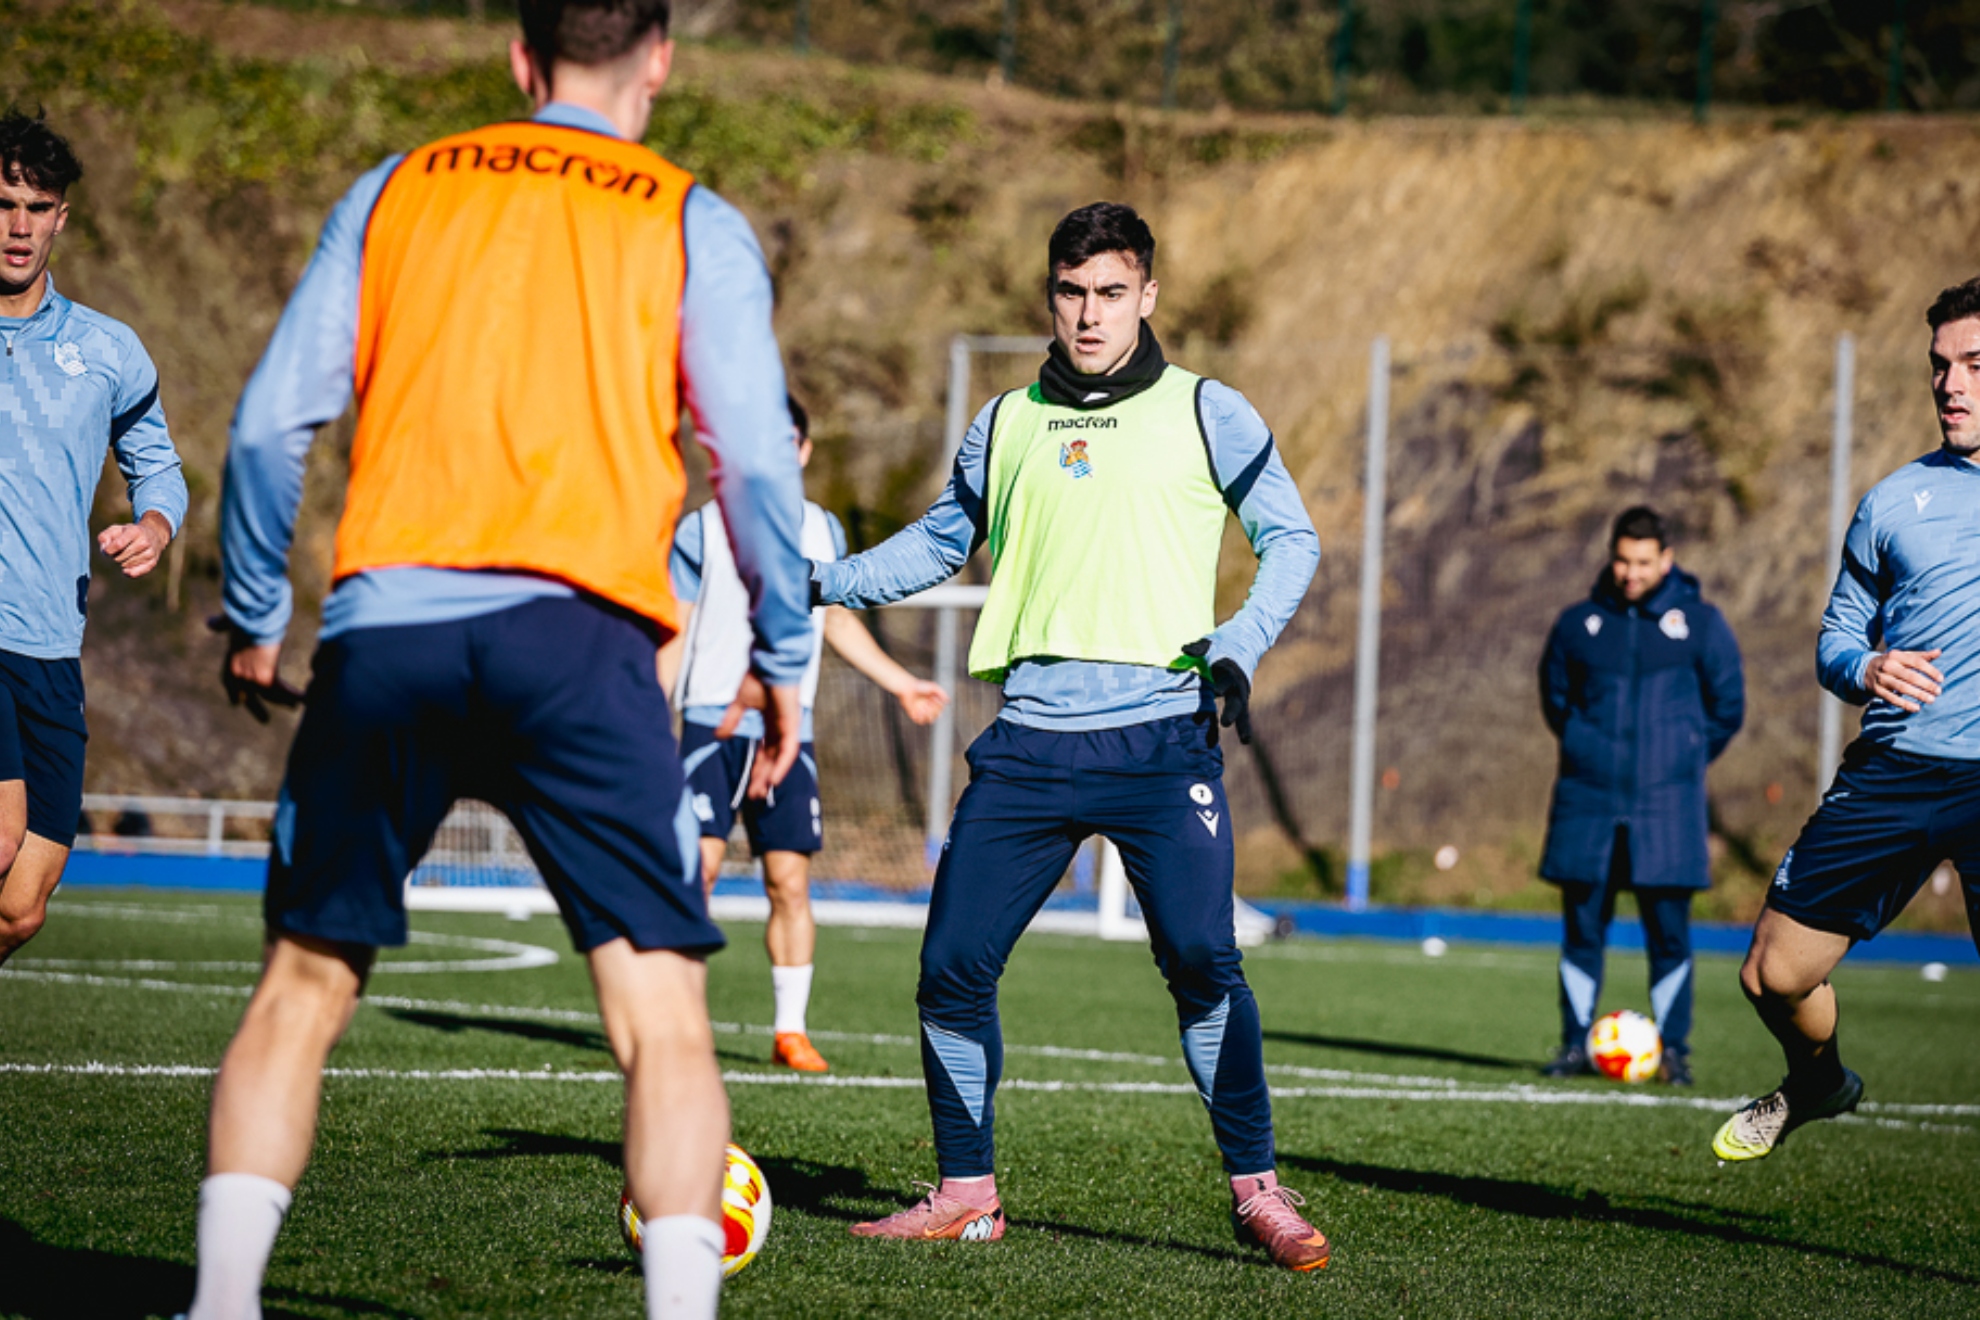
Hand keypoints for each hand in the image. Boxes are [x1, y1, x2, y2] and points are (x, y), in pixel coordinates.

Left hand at [97, 512, 170, 578]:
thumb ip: (104, 537)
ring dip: (122, 562)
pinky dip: (128, 572)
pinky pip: (135, 573)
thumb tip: (104, 551)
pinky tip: (126, 569)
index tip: (106, 551)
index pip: (118, 544)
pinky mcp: (152, 562)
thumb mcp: (116, 529)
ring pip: (126, 564)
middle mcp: (144, 542)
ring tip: (126, 555)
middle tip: (119, 551)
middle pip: (120, 557)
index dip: (108, 550)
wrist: (154, 535)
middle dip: (115, 556)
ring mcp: (150, 553)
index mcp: (135, 531)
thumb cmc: (129, 533)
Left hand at [208, 616, 304, 723]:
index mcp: (228, 665)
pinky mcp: (265, 678)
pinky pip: (283, 691)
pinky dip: (294, 694)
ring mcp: (250, 679)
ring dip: (284, 701)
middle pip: (248, 699)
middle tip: (264, 720)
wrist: (250, 618)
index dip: (236, 694)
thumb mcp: (230, 623)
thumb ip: (221, 625)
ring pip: (270, 696)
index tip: (237, 701)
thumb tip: (210, 622)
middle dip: (257, 709)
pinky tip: (305, 698)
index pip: (231, 686)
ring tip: (294, 707)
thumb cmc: (241, 618)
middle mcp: (238, 676)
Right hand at [715, 672, 801, 798]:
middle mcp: (781, 727)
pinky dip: (782, 766)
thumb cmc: (759, 676)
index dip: (758, 768)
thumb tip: (719, 736)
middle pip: (773, 759)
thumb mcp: (741, 702)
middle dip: (763, 777)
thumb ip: (732, 720)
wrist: (769, 661)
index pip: (766, 751)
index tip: (750, 783)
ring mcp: (788, 727)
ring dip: (771, 776)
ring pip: (780, 759)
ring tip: (763, 792)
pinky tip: (774, 780)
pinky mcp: (792, 725)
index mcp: (771, 722)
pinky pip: (789, 751)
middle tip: (755, 796)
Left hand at [895, 679, 947, 725]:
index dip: (938, 706)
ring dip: (927, 715)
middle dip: (933, 711)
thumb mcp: (933, 687)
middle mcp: (930, 708)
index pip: (941, 709)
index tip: (932, 699)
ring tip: (922, 708)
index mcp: (935, 703)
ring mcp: (922, 712)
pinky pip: (920, 721)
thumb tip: (948, 701)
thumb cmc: (920, 686)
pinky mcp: (915, 715)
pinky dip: (920, 718)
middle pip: (936, 716)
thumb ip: (942, 693)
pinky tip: (917, 711)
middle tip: (927, 704)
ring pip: (929, 720)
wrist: (908, 688)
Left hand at [1182, 638, 1251, 745]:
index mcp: (1229, 669)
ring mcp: (1238, 692)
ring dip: (1241, 724)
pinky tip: (1246, 741)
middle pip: (1235, 698)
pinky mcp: (1237, 699)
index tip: (1215, 692)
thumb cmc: (1222, 643)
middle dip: (1232, 710)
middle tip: (1225, 722)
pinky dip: (1243, 726)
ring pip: (1241, 710)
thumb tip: (1184, 649)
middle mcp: (1236, 683)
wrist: (1243, 641)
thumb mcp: (1210, 642)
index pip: (1225, 678)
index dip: (1220, 685)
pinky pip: (1240, 714)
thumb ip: (1199, 648)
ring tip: (1246, 740)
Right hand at [1865, 648, 1942, 713]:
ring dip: (1918, 695)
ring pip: (1902, 688)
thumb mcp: (1903, 656)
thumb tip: (1939, 651)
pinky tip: (1916, 708)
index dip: (1930, 670)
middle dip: (1926, 685)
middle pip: (1910, 676)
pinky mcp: (1877, 690)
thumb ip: (1921, 656)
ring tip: (1931, 700)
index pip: (1916, 662)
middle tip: (1938, 691)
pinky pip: (1892, 699)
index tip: (1941, 679)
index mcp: (1896, 655)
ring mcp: (1881, 678)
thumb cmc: (1891, 662)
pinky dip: (1905, 704)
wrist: (1864, 669)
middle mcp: (1888, 666)